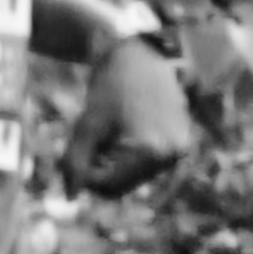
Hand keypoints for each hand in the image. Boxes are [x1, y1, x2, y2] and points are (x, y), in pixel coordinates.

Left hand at [78, 35, 197, 194]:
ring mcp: (179, 151)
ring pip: (133, 178)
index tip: (73, 156)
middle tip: (88, 144)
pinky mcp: (181, 145)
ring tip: (106, 135)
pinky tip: (122, 134)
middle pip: (122, 186)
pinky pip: (146, 166)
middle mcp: (172, 155)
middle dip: (98, 171)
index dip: (84, 177)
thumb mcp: (86, 124)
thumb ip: (74, 161)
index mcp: (151, 150)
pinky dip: (127, 158)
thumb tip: (71, 196)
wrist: (146, 57)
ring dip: (112, 165)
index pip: (109, 187)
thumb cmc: (112, 86)